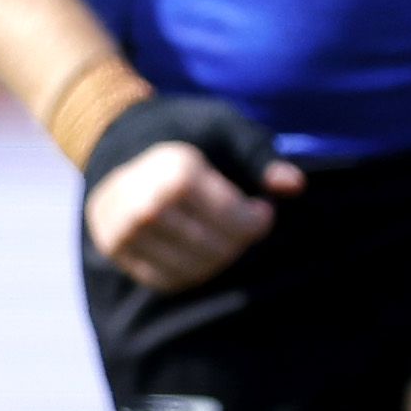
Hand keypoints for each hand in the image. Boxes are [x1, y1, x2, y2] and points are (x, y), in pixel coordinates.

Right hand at [86, 134, 295, 293]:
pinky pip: (168, 280)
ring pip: (195, 270)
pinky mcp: (116, 251)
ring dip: (220, 258)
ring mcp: (124, 231)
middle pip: (215, 249)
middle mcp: (143, 204)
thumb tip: (294, 185)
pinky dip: (192, 270)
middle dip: (240, 240)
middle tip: (245, 224)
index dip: (256, 220)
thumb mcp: (226, 129)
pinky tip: (200, 247)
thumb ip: (260, 156)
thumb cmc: (189, 135)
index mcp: (173, 171)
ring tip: (224, 234)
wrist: (125, 141)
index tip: (264, 209)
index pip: (232, 219)